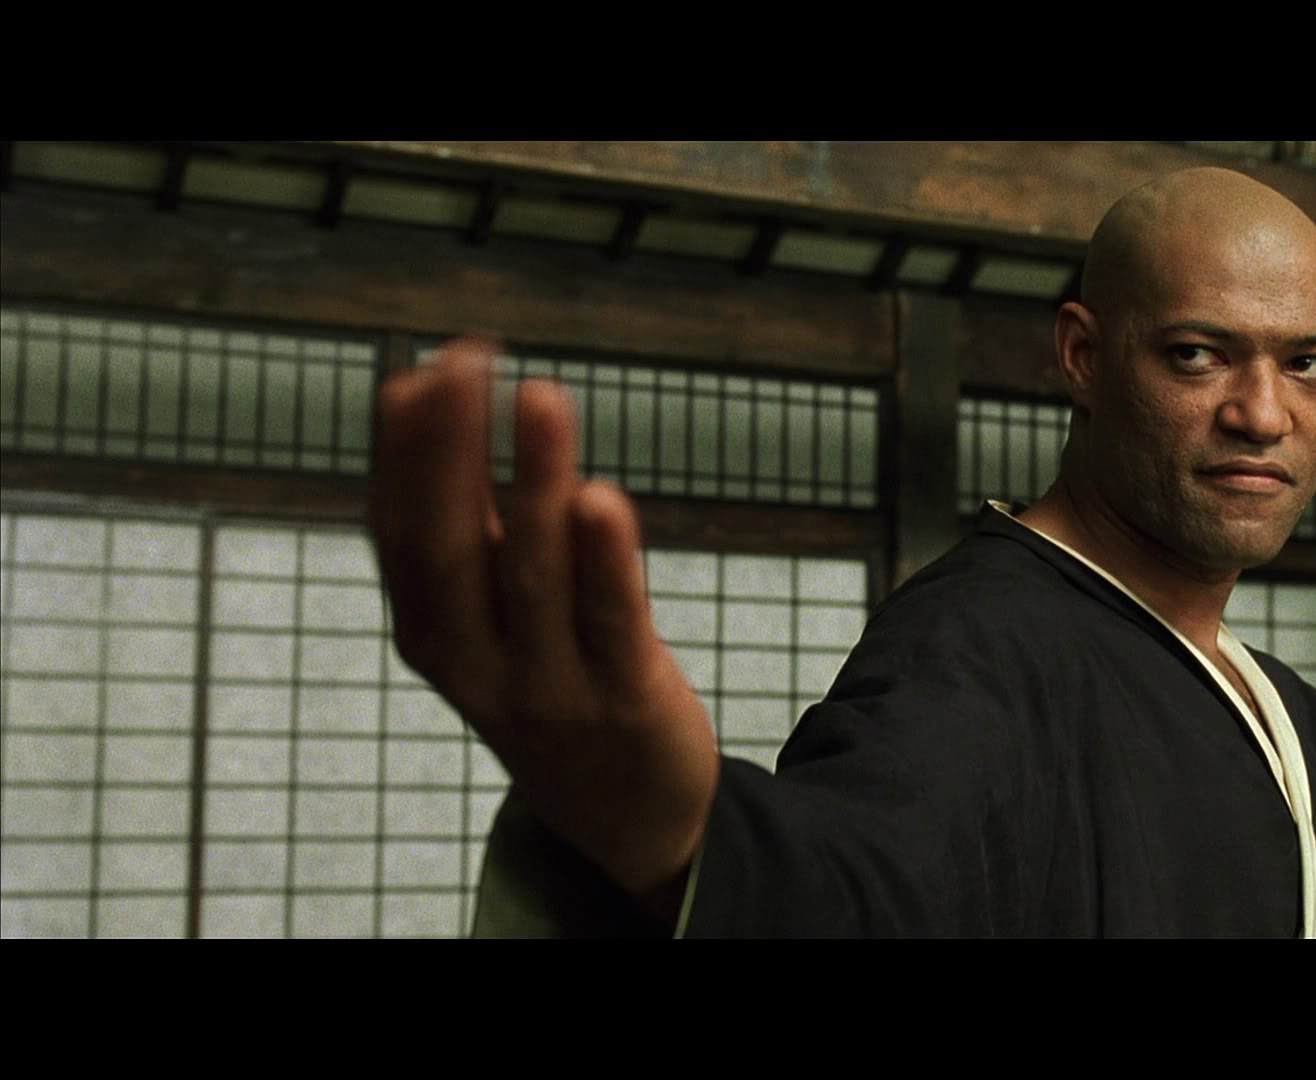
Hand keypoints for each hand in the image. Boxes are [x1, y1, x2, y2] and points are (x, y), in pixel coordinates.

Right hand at [368, 337, 718, 901]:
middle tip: (463, 363)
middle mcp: (476, 665)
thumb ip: (471, 517)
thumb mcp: (492, 614)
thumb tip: (430, 389)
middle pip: (450, 551)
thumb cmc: (554, 682)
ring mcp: (549, 687)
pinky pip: (612, 620)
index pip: (401, 536)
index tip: (420, 369)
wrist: (628, 815)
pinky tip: (599, 496)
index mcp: (431, 635)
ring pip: (533, 576)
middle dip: (451, 453)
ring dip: (533, 481)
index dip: (405, 453)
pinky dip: (604, 560)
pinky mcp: (624, 699)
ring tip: (538, 398)